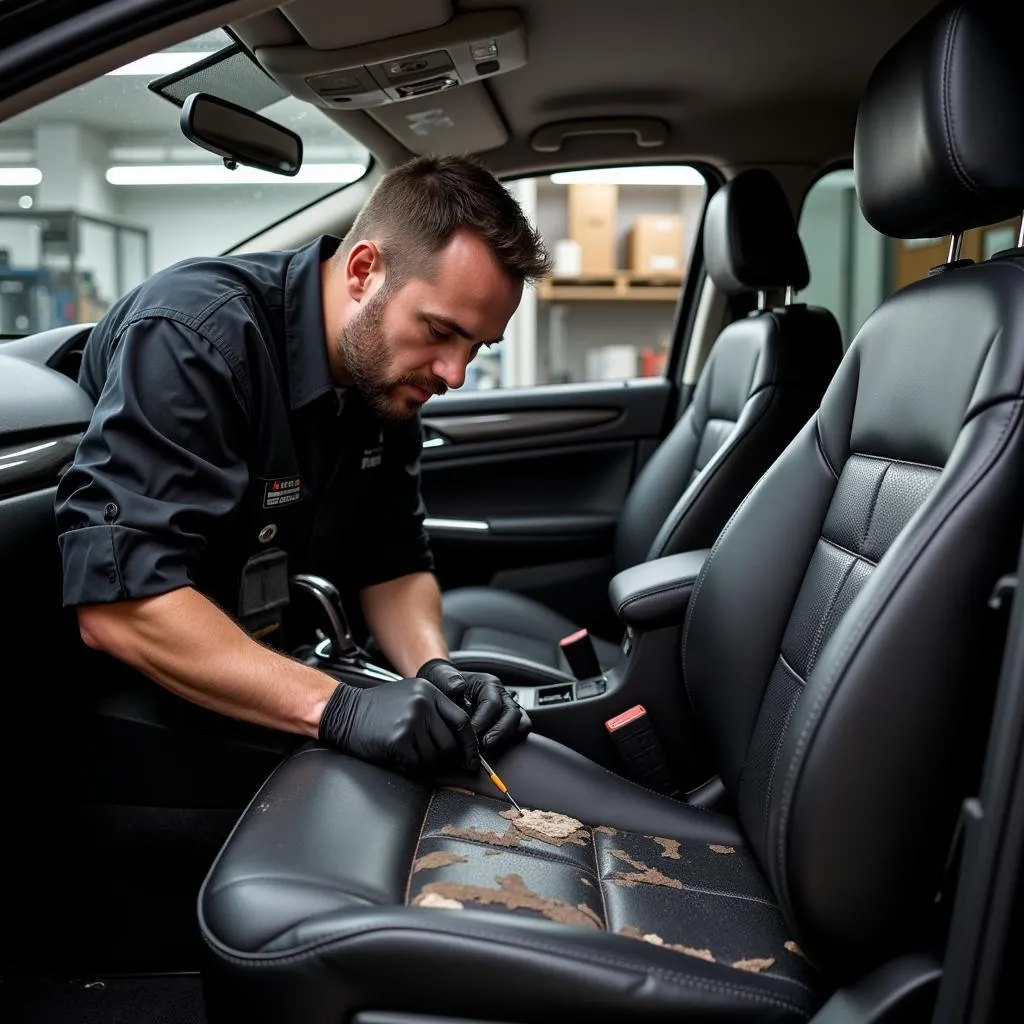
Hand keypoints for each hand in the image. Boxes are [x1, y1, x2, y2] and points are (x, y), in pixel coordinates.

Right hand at [318, 678, 478, 770]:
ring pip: (434, 756)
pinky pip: (416, 763)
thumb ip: (434, 710)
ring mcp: (410, 721)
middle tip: (435, 762)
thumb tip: (460, 739)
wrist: (342, 711)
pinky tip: (398, 756)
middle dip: (445, 758)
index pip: (462, 720)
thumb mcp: (409, 696)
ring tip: (409, 754)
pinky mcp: (397, 739)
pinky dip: (410, 766)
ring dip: (425, 763)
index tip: (471, 758)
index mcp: (429, 692)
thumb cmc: (376, 708)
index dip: (469, 743)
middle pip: (450, 742)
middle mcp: (422, 704)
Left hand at [417, 658, 530, 750]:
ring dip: (506, 737)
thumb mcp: (443, 678)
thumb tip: (458, 688)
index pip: (492, 703)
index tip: (471, 733)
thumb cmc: (445, 685)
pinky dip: (513, 738)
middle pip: (512, 713)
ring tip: (488, 747)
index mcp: (488, 683)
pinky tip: (496, 747)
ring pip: (520, 722)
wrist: (444, 688)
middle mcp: (501, 695)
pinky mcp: (509, 721)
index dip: (482, 720)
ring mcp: (507, 708)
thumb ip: (450, 682)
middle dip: (499, 731)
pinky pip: (521, 729)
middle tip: (484, 745)